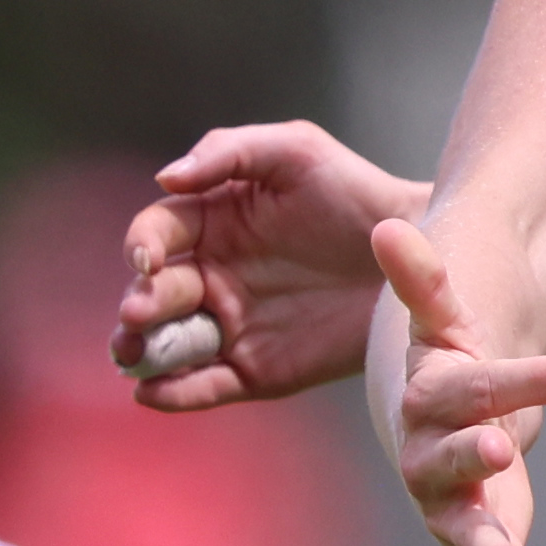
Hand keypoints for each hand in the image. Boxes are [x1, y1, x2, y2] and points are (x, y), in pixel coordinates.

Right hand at [118, 121, 419, 408]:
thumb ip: (226, 152)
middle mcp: (211, 275)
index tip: (146, 259)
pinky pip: (207, 384)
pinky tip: (152, 394)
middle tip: (137, 314)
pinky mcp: (254, 369)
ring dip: (142, 352)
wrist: (414, 256)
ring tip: (132, 357)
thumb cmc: (354, 192)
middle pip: (156, 293)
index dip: (143, 245)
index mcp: (210, 222)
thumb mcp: (293, 151)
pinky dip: (176, 393)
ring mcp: (230, 325)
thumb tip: (165, 179)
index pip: (157, 234)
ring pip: (169, 344)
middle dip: (140, 304)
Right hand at [372, 209, 545, 545]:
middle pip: (452, 468)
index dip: (512, 387)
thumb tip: (392, 227)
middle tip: (502, 453)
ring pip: (474, 542)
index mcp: (425, 407)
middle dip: (474, 465)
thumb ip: (425, 278)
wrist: (432, 424)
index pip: (467, 391)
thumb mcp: (441, 318)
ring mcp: (457, 518)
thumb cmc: (442, 366)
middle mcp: (431, 469)